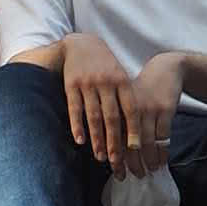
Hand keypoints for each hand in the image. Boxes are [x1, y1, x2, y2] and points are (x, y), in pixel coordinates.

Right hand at [53, 37, 161, 169]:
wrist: (81, 44)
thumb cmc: (105, 65)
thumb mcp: (119, 76)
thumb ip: (126, 98)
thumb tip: (135, 130)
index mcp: (122, 80)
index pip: (130, 109)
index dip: (133, 129)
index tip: (135, 148)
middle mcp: (106, 82)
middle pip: (112, 117)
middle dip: (114, 142)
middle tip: (116, 161)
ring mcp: (88, 83)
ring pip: (93, 116)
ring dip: (97, 139)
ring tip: (99, 157)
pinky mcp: (71, 85)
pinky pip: (75, 109)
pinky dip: (77, 126)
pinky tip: (80, 141)